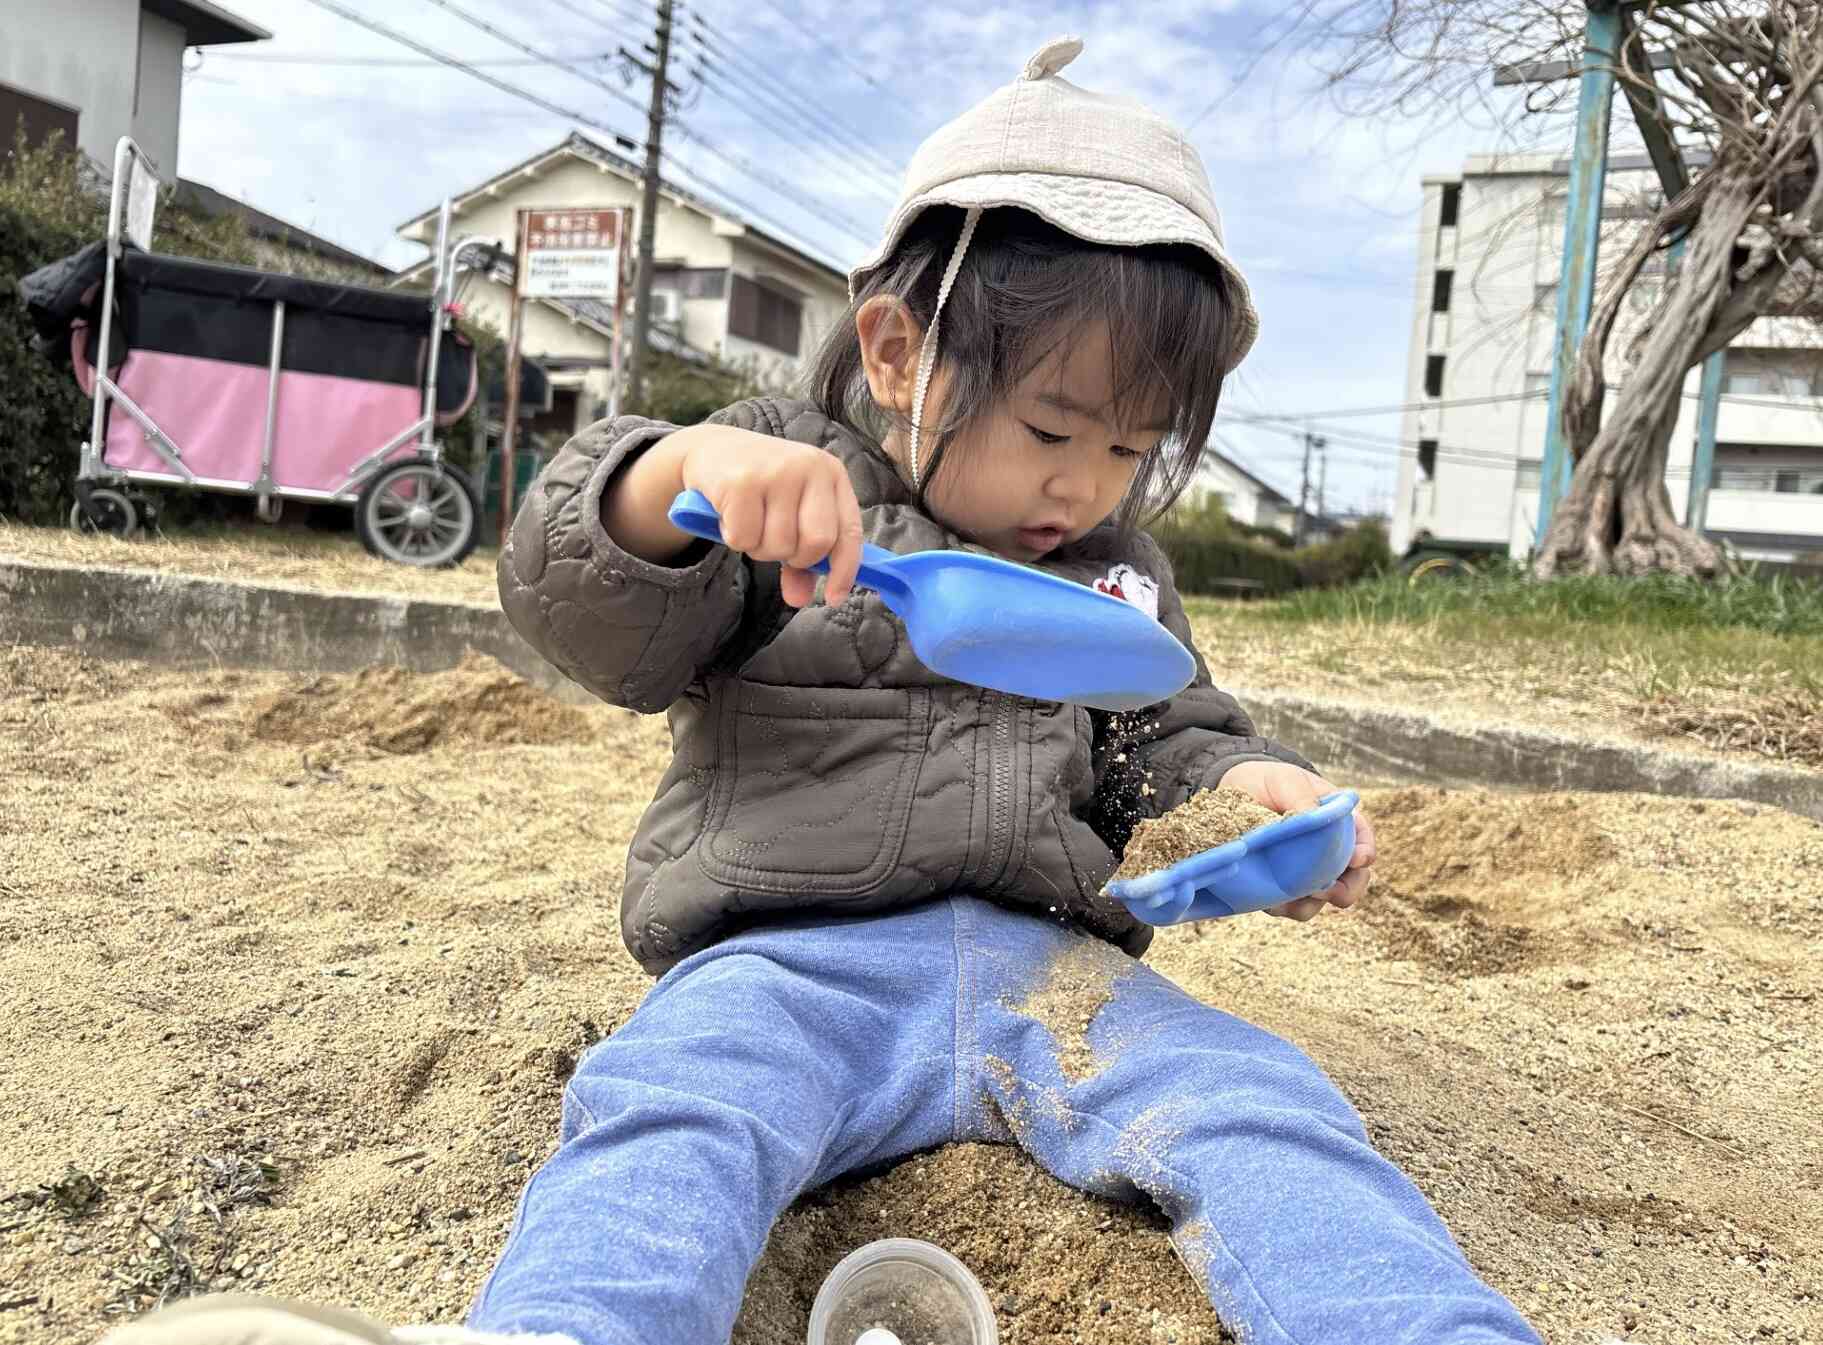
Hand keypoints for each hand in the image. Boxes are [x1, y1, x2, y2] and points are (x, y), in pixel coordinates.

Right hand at [604, 423, 865, 609]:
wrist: (713, 450)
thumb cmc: (761, 488)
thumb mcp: (791, 513)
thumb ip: (801, 557)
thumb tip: (799, 599)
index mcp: (832, 474)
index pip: (849, 532)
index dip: (844, 570)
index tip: (833, 598)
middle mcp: (810, 467)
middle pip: (817, 543)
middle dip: (793, 556)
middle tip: (774, 541)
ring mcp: (776, 472)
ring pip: (778, 545)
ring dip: (758, 547)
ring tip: (749, 521)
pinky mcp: (741, 481)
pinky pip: (744, 538)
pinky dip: (734, 538)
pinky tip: (729, 515)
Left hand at [1218, 761, 1375, 921]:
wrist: (1235, 790)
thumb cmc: (1271, 782)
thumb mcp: (1289, 781)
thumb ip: (1304, 799)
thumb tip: (1312, 821)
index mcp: (1340, 826)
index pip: (1364, 843)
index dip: (1365, 854)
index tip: (1356, 859)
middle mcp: (1326, 855)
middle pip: (1352, 883)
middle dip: (1346, 891)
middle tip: (1328, 890)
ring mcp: (1303, 874)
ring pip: (1318, 902)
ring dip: (1310, 903)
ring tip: (1294, 896)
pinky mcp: (1278, 887)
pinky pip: (1287, 907)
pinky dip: (1282, 907)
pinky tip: (1271, 900)